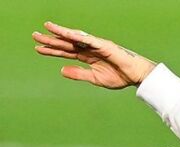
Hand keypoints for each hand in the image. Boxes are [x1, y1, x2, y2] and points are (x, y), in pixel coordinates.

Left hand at [33, 21, 154, 88]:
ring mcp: (95, 45)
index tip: (38, 49)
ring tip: (46, 28)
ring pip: (74, 38)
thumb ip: (79, 74)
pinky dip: (75, 35)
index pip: (66, 52)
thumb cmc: (120, 76)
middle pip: (66, 43)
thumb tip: (62, 70)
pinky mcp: (102, 44)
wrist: (136, 76)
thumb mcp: (95, 78)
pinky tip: (64, 33)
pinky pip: (86, 39)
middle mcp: (89, 49)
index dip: (52, 51)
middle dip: (51, 40)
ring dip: (60, 33)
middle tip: (35, 36)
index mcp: (87, 57)